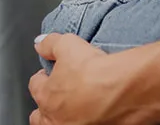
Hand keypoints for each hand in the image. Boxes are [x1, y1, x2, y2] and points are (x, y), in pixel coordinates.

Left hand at [30, 34, 159, 124]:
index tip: (50, 73)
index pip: (35, 86)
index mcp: (46, 96)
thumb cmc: (95, 72)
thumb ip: (50, 44)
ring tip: (77, 107)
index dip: (43, 77)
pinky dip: (89, 121)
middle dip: (47, 106)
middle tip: (59, 96)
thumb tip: (40, 43)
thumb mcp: (68, 44)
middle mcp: (55, 119)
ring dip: (64, 117)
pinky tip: (97, 112)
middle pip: (40, 117)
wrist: (124, 91)